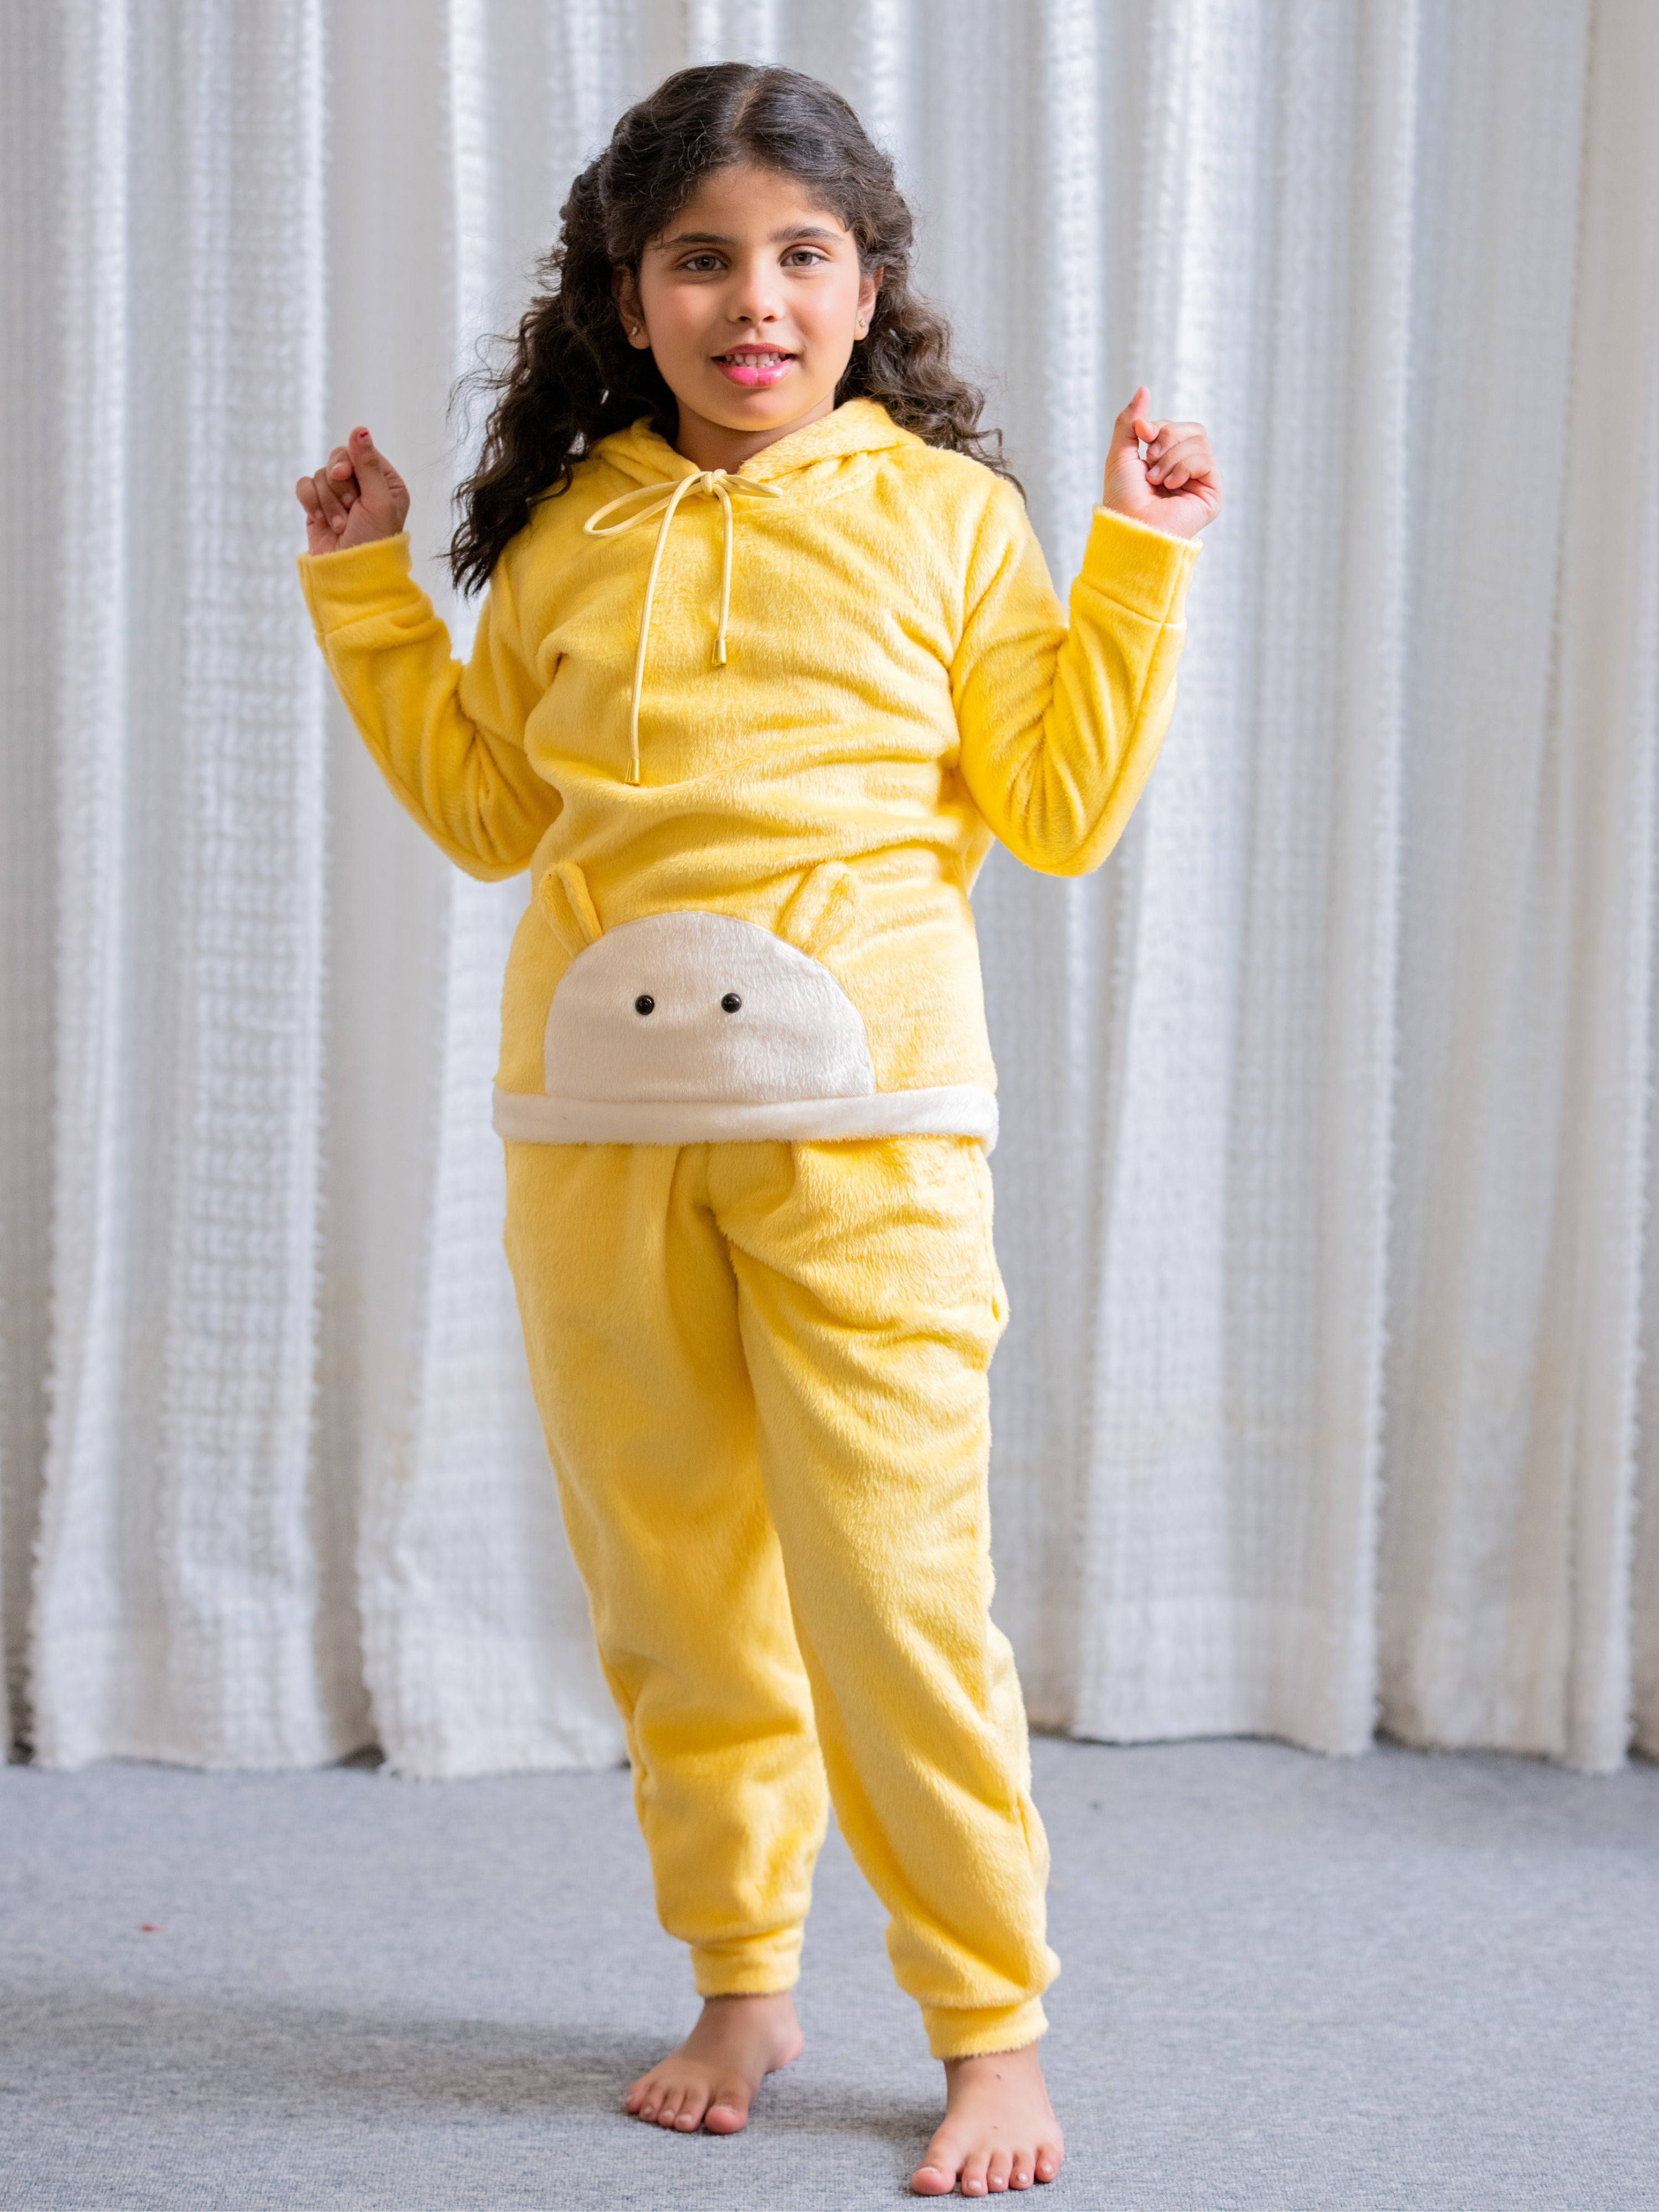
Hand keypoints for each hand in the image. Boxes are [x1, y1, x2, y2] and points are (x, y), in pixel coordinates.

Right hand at [295, 426, 409, 554]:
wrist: (350, 576)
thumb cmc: (373, 542)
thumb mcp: (377, 501)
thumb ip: (368, 464)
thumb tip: (360, 429)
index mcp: (385, 482)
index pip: (360, 450)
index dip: (349, 461)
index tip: (346, 476)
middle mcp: (363, 486)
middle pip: (337, 458)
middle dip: (338, 484)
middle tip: (348, 506)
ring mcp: (338, 496)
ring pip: (320, 474)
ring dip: (328, 501)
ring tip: (341, 525)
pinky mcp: (318, 505)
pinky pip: (304, 485)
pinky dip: (309, 501)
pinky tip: (320, 521)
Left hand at [1102, 387, 1221, 539]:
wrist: (1128, 528)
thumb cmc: (1122, 498)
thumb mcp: (1120, 452)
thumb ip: (1130, 420)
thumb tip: (1144, 388)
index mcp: (1168, 461)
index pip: (1176, 426)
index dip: (1158, 426)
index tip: (1141, 436)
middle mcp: (1187, 471)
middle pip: (1193, 429)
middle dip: (1167, 438)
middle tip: (1150, 463)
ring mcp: (1201, 483)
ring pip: (1200, 442)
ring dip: (1171, 458)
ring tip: (1157, 481)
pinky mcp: (1212, 495)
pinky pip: (1206, 460)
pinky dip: (1183, 468)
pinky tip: (1170, 487)